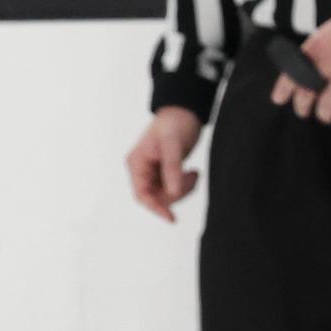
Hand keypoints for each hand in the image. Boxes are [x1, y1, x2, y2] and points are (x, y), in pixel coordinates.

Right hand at [126, 107, 204, 221]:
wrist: (184, 111)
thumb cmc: (175, 123)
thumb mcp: (173, 145)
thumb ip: (172, 169)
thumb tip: (173, 193)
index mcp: (136, 163)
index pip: (142, 194)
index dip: (155, 208)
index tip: (171, 218)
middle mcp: (141, 170)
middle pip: (155, 197)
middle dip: (175, 193)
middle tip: (192, 177)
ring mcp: (152, 172)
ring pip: (166, 194)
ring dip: (182, 189)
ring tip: (194, 173)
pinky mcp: (164, 172)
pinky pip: (173, 188)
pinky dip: (185, 185)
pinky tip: (193, 172)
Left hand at [272, 3, 330, 128]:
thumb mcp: (326, 34)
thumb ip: (313, 54)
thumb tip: (300, 73)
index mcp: (315, 49)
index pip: (291, 74)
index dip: (283, 90)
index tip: (279, 99)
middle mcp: (328, 63)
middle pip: (306, 95)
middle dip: (302, 108)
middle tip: (304, 112)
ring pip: (327, 107)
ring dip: (324, 115)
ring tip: (325, 116)